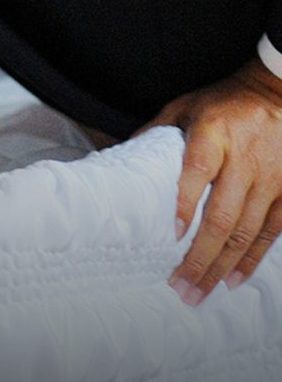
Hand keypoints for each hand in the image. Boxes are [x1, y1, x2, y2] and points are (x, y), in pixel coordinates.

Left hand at [139, 59, 281, 305]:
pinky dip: (253, 258)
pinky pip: (271, 230)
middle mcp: (244, 159)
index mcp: (213, 136)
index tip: (170, 235)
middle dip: (199, 257)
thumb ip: (153, 135)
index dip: (184, 205)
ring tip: (199, 292)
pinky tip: (234, 280)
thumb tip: (116, 167)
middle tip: (179, 286)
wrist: (277, 89)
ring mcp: (270, 176)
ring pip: (246, 231)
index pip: (196, 173)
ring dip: (221, 266)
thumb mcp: (182, 109)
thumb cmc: (221, 104)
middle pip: (221, 216)